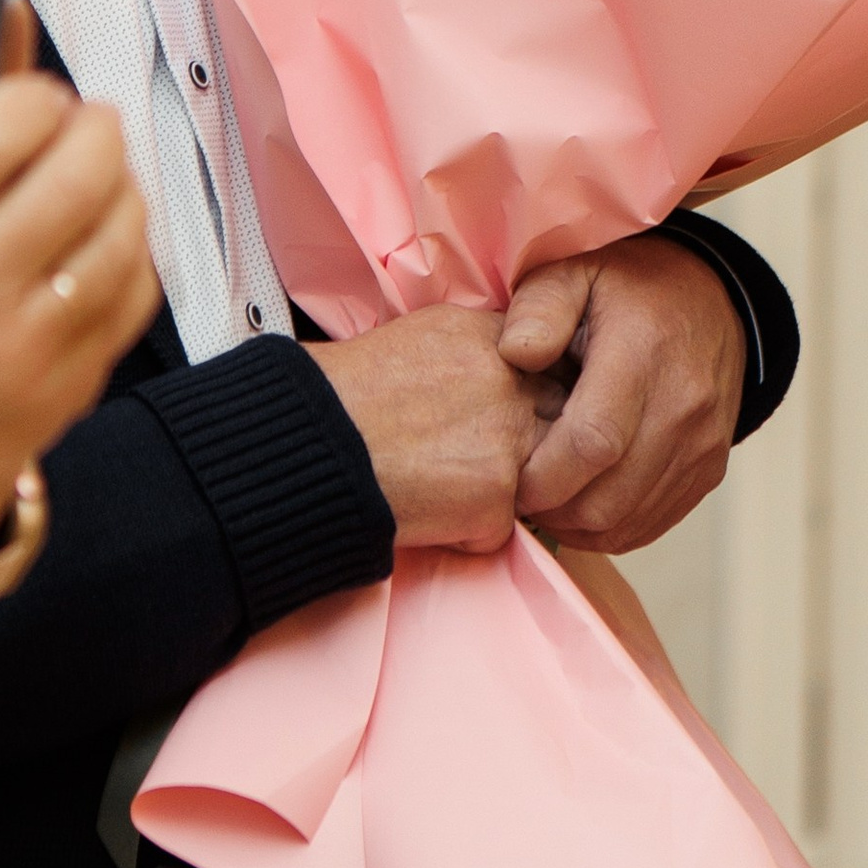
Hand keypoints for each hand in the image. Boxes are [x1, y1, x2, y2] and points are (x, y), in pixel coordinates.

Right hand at [0, 63, 157, 607]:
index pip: (2, 122)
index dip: (27, 87)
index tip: (25, 91)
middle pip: (80, 166)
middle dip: (88, 123)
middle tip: (76, 117)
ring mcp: (24, 352)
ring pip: (121, 232)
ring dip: (121, 185)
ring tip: (101, 172)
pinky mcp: (56, 401)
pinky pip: (127, 305)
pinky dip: (132, 259)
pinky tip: (110, 246)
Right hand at [306, 310, 565, 551]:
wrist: (309, 445)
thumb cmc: (341, 397)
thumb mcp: (413, 341)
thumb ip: (469, 355)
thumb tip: (490, 381)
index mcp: (486, 335)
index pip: (547, 364)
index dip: (529, 396)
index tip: (499, 415)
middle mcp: (509, 382)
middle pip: (558, 417)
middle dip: (531, 444)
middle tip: (474, 458)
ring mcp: (509, 441)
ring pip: (541, 477)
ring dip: (502, 490)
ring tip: (443, 485)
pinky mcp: (497, 498)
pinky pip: (500, 529)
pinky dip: (466, 532)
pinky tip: (423, 512)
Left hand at [500, 235, 743, 549]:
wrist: (712, 300)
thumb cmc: (630, 288)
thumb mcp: (574, 273)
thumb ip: (537, 309)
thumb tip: (515, 356)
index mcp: (643, 356)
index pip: (593, 442)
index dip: (543, 476)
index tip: (509, 477)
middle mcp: (682, 409)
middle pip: (608, 497)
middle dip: (551, 509)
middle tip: (517, 493)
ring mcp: (701, 446)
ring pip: (628, 521)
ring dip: (576, 524)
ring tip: (545, 496)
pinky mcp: (708, 471)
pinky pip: (652, 525)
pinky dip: (608, 527)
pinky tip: (579, 501)